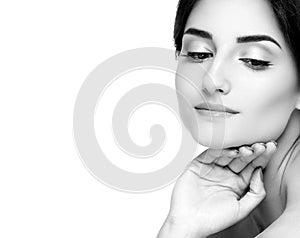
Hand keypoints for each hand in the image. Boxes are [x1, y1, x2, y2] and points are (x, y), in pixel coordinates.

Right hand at [160, 141, 276, 237]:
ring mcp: (211, 169)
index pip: (252, 166)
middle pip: (241, 158)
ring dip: (238, 150)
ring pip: (227, 154)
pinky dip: (221, 151)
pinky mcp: (198, 165)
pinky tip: (232, 151)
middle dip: (252, 151)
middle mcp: (225, 174)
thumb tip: (260, 171)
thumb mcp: (242, 210)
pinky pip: (210, 154)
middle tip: (260, 146)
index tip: (269, 149)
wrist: (189, 222)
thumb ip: (256, 193)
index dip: (261, 158)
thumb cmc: (213, 220)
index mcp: (237, 184)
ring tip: (248, 149)